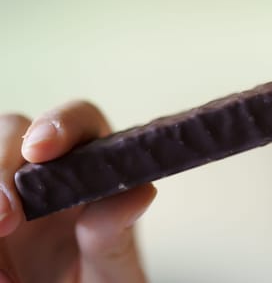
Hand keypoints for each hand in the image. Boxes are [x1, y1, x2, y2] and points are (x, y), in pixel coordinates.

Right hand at [0, 100, 155, 281]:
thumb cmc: (100, 282)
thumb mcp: (112, 270)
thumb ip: (116, 236)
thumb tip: (141, 192)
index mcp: (94, 167)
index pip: (80, 121)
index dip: (58, 123)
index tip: (39, 150)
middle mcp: (49, 170)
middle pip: (14, 133)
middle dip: (2, 170)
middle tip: (4, 222)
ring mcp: (12, 188)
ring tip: (3, 274)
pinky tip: (2, 277)